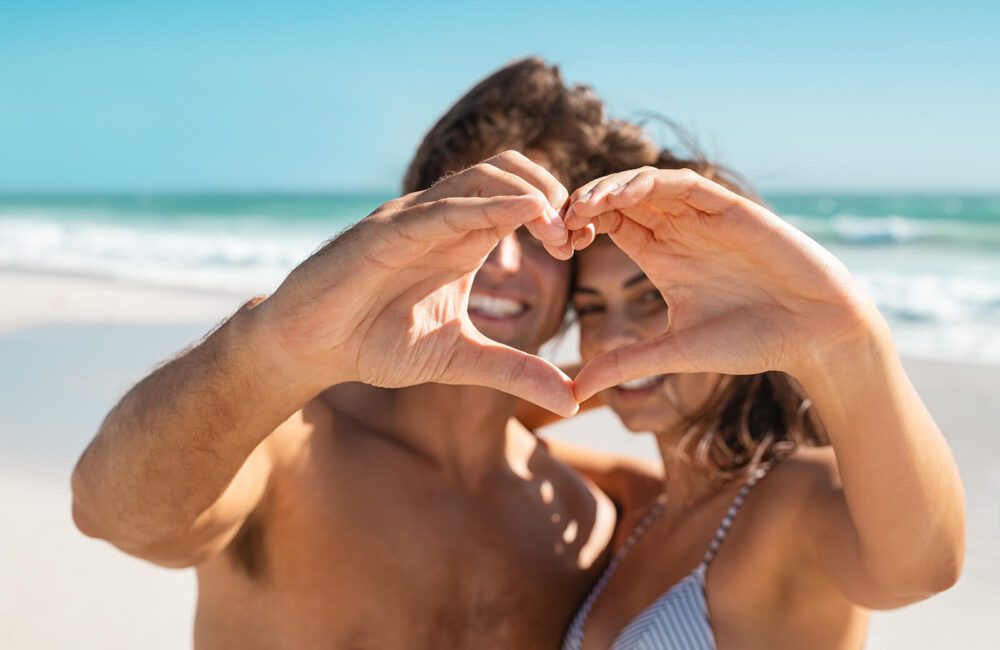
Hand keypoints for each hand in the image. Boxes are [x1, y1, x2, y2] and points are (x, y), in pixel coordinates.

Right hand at [253, 151, 578, 415]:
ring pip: (483, 176)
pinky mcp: (387, 231)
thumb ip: (515, 371)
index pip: (522, 198)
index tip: (585, 244)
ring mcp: (414, 218)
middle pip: (511, 170)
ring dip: (531, 193)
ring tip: (561, 229)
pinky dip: (489, 204)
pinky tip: (526, 213)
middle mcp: (442, 218)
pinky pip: (445, 207)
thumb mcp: (459, 359)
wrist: (310, 348)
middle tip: (576, 237)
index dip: (560, 212)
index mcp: (463, 239)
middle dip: (554, 192)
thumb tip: (573, 400)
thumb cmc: (375, 344)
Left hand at [565, 168, 880, 400]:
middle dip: (585, 203)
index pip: (608, 224)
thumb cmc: (751, 342)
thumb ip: (625, 364)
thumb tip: (573, 394)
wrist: (814, 333)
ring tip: (583, 206)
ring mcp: (702, 216)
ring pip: (645, 184)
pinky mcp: (729, 207)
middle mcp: (678, 230)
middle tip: (558, 221)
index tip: (557, 246)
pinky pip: (683, 183)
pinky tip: (624, 196)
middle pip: (619, 198)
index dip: (579, 226)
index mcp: (660, 256)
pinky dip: (651, 183)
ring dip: (611, 188)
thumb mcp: (674, 352)